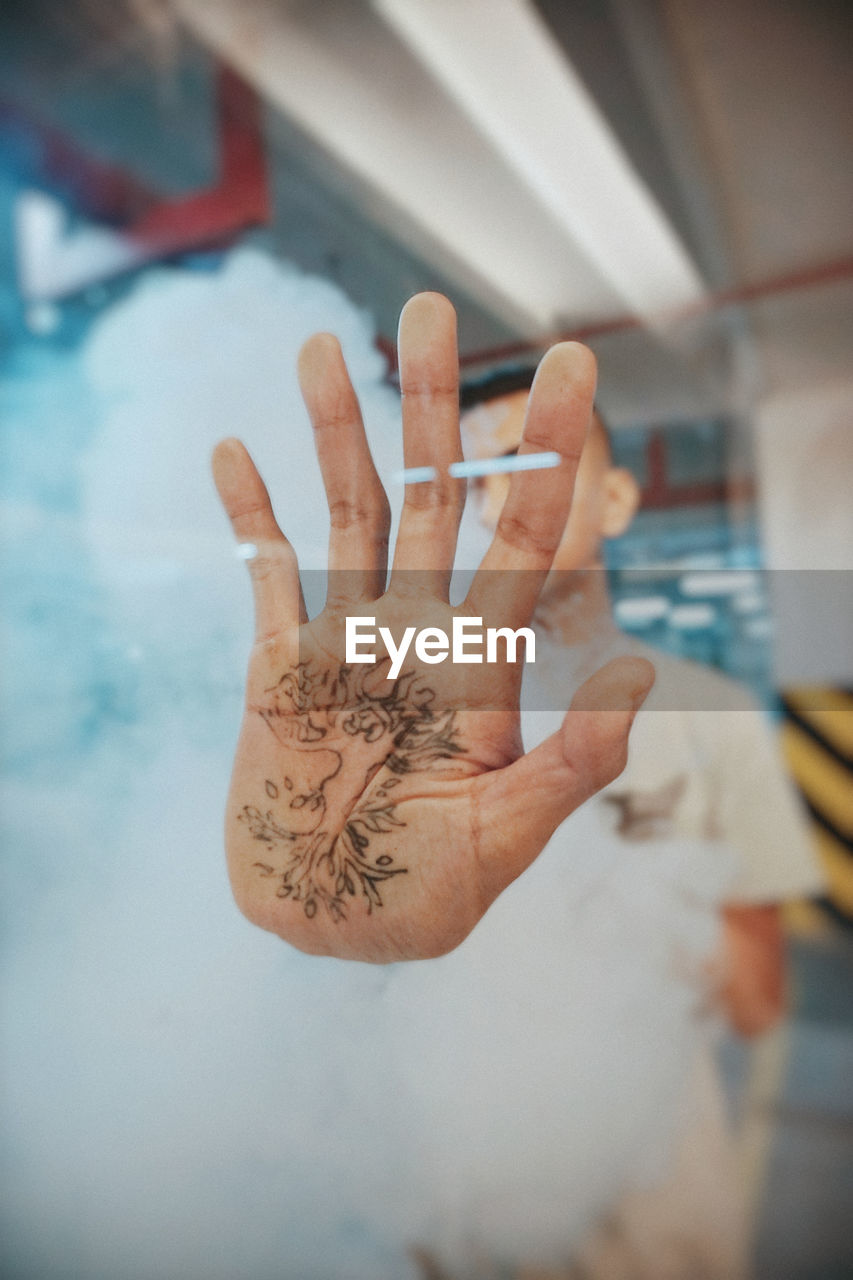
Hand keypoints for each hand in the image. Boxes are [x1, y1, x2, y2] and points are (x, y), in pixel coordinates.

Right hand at [212, 292, 652, 961]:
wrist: (328, 925)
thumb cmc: (423, 899)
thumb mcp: (506, 840)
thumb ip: (572, 762)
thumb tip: (642, 670)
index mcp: (481, 668)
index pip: (523, 540)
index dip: (546, 455)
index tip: (572, 369)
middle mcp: (418, 634)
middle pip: (430, 497)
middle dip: (432, 405)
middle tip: (433, 307)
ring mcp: (348, 642)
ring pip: (346, 514)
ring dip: (335, 431)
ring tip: (322, 345)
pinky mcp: (279, 664)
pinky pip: (263, 575)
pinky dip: (247, 518)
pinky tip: (234, 453)